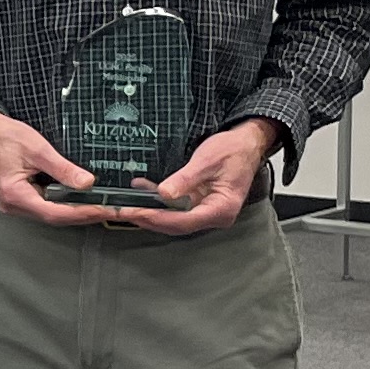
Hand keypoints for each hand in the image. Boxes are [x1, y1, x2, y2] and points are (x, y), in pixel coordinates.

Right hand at [0, 110, 126, 224]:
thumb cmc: (4, 136)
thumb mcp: (38, 149)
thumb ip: (63, 168)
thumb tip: (87, 183)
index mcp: (15, 195)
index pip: (55, 212)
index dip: (82, 212)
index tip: (104, 210)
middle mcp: (13, 205)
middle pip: (55, 218)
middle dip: (85, 214)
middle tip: (110, 211)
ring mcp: (15, 203)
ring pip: (52, 214)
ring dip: (76, 211)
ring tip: (101, 207)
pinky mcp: (20, 198)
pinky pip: (46, 207)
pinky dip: (65, 205)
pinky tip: (80, 202)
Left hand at [126, 118, 283, 235]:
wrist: (247, 143)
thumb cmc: (234, 151)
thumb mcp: (206, 161)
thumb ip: (185, 179)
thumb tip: (164, 194)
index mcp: (221, 209)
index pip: (183, 222)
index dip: (156, 219)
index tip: (136, 213)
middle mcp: (215, 215)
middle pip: (176, 224)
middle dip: (148, 218)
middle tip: (122, 212)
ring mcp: (207, 210)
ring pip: (173, 217)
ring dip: (150, 210)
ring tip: (126, 205)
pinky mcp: (199, 203)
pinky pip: (175, 206)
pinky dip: (158, 200)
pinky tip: (142, 189)